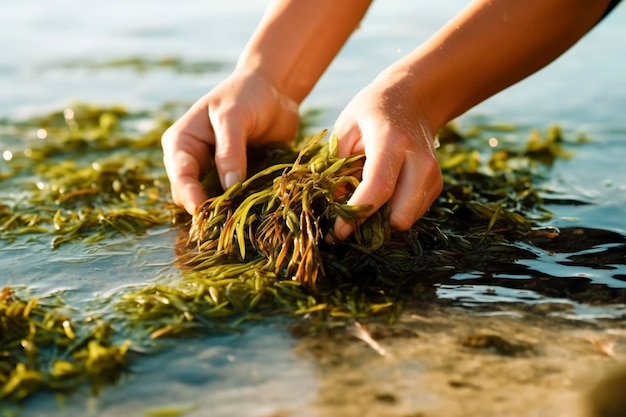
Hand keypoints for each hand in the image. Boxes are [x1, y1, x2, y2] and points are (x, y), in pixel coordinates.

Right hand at [161, 69, 299, 214]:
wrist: (273, 90)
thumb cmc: (247, 95)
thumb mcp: (234, 117)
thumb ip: (230, 151)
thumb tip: (229, 188)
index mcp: (181, 143)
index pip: (180, 177)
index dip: (191, 196)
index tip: (206, 212)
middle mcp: (193, 162)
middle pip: (192, 196)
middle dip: (210, 208)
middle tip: (232, 218)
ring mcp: (215, 174)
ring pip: (215, 203)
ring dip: (229, 210)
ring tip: (247, 215)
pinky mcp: (237, 181)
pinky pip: (238, 201)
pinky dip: (246, 205)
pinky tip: (259, 210)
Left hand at [331, 70, 442, 239]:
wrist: (413, 101)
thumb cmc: (372, 113)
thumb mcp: (345, 128)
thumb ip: (337, 165)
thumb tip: (333, 205)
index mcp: (391, 141)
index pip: (379, 187)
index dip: (357, 214)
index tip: (337, 232)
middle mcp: (419, 159)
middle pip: (402, 213)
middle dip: (373, 227)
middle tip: (348, 224)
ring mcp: (433, 174)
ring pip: (408, 219)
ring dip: (382, 222)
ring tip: (363, 206)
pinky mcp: (436, 185)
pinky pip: (413, 214)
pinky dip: (393, 213)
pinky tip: (381, 198)